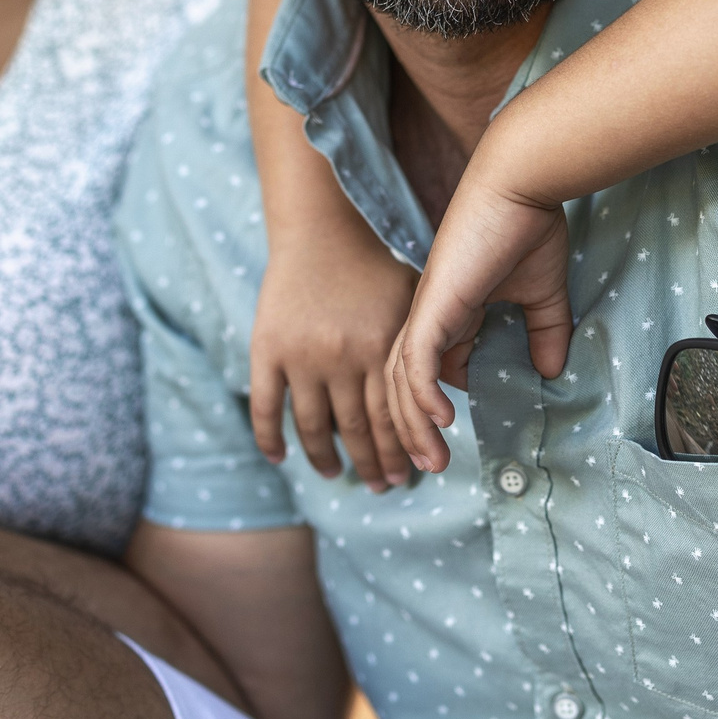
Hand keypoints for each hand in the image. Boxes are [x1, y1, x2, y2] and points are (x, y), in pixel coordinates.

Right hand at [248, 228, 416, 491]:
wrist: (319, 231)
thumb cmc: (373, 266)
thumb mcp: (412, 301)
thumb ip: (425, 345)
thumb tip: (450, 390)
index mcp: (380, 348)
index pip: (392, 417)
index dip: (402, 451)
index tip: (412, 474)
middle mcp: (341, 358)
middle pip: (357, 430)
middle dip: (372, 464)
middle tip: (383, 487)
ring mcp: (301, 356)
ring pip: (314, 427)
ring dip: (326, 459)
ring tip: (335, 475)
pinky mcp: (268, 349)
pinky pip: (267, 406)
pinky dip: (270, 438)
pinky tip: (280, 458)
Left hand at [385, 172, 570, 473]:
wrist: (521, 183)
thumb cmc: (529, 226)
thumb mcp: (542, 293)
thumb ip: (544, 332)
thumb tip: (549, 370)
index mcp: (451, 310)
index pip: (431, 369)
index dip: (436, 406)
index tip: (453, 440)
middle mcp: (431, 313)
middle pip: (404, 382)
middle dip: (412, 429)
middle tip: (430, 467)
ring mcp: (429, 309)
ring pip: (404, 379)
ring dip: (415, 424)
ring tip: (432, 460)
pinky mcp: (435, 304)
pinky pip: (417, 358)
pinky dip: (422, 393)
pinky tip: (440, 420)